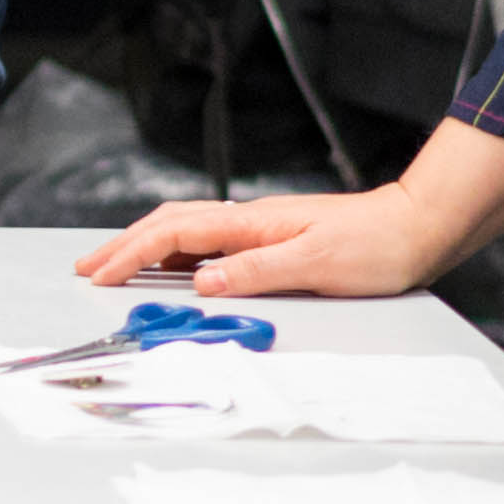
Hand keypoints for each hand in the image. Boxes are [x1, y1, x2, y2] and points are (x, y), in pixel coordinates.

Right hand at [69, 187, 457, 300]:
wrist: (417, 228)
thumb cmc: (377, 246)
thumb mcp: (316, 265)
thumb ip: (255, 272)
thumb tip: (201, 283)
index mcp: (252, 224)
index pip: (174, 235)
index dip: (131, 255)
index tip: (100, 276)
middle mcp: (249, 221)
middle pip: (169, 226)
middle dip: (122, 246)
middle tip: (87, 268)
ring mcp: (259, 228)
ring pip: (185, 230)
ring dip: (144, 246)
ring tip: (114, 264)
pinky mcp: (272, 239)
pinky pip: (207, 242)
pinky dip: (175, 251)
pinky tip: (173, 267)